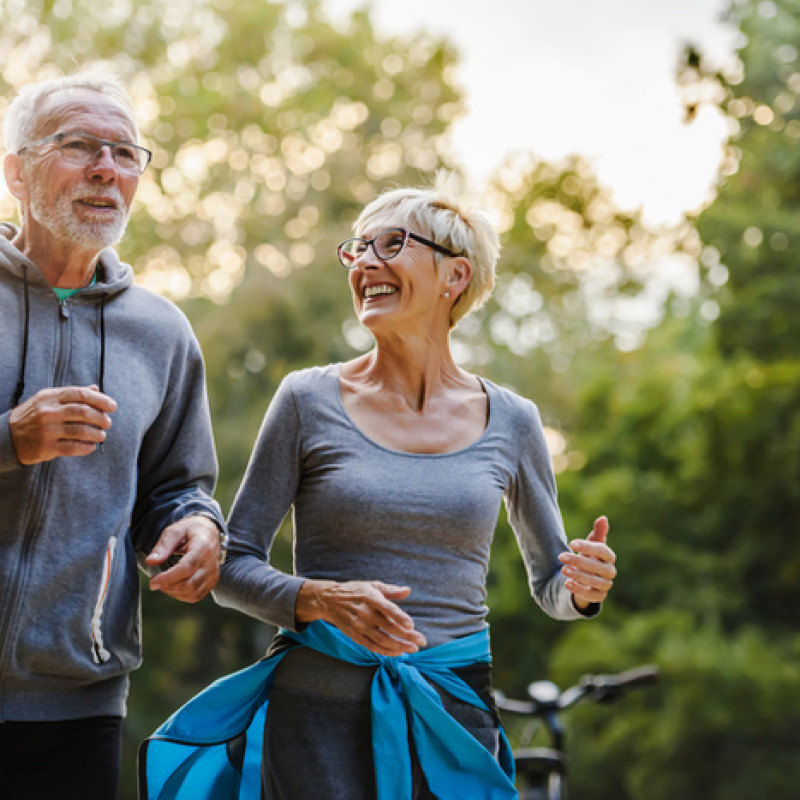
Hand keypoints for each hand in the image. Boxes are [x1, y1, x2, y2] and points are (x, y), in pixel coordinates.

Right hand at [9, 385, 115, 464]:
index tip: (113, 406)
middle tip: (108, 423)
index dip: (100, 400)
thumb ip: (72, 394)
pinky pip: (74, 447)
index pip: (81, 394)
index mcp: (50, 397)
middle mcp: (48, 412)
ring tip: (101, 435)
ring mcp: (47, 430)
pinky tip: (91, 446)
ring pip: (81, 431)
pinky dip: (87, 447)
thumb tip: (96, 388)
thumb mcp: (48, 399)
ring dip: (97, 434)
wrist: (6, 436)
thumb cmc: (33, 416)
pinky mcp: (46, 447)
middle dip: (101, 418)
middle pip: (84, 412)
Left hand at [146, 515, 220, 601]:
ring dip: (173, 592)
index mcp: (203, 547)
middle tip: (154, 581)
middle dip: (168, 586)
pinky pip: (196, 596)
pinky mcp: (212, 582)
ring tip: (164, 582)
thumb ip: (163, 546)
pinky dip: (181, 595)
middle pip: (189, 584)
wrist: (209, 532)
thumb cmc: (190, 530)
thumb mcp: (175, 531)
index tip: (152, 582)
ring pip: (192, 593)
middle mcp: (211, 563)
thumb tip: (151, 561)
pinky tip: (174, 585)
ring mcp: (213, 574)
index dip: (168, 578)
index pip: (187, 568)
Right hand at [296, 579, 426, 655]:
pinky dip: (386, 651)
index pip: (387, 609)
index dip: (399, 617)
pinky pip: (372, 647)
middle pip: (388, 627)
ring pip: (382, 640)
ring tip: (413, 649)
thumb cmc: (356, 591)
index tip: (411, 625)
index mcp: (371, 597)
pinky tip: (398, 652)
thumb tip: (408, 590)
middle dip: (407, 636)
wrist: (330, 600)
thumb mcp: (372, 585)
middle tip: (421, 642)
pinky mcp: (355, 636)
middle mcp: (365, 613)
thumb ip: (391, 590)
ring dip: (399, 646)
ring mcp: (359, 626)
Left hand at [558, 516, 615, 608]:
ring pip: (595, 582)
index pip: (603, 551)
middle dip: (579, 561)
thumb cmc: (590, 557)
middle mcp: (610, 571)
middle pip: (597, 567)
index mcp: (609, 557)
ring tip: (563, 569)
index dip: (588, 547)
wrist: (586, 576)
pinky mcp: (599, 596)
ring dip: (578, 575)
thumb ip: (598, 532)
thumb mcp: (591, 544)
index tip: (571, 543)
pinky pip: (592, 596)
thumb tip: (603, 518)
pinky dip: (579, 590)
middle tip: (562, 556)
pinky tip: (567, 583)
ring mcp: (605, 585)